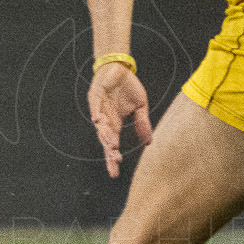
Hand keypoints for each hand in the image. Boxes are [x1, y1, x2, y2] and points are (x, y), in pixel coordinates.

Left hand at [88, 62, 150, 177]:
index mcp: (114, 123)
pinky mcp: (95, 95)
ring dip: (106, 134)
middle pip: (105, 139)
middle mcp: (105, 118)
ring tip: (112, 144)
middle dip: (109, 150)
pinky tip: (98, 121)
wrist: (119, 69)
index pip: (112, 145)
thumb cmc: (128, 88)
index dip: (112, 158)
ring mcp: (98, 107)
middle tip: (115, 161)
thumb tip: (149, 144)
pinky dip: (96, 112)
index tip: (114, 173)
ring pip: (101, 125)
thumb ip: (142, 123)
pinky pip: (95, 105)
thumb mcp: (140, 107)